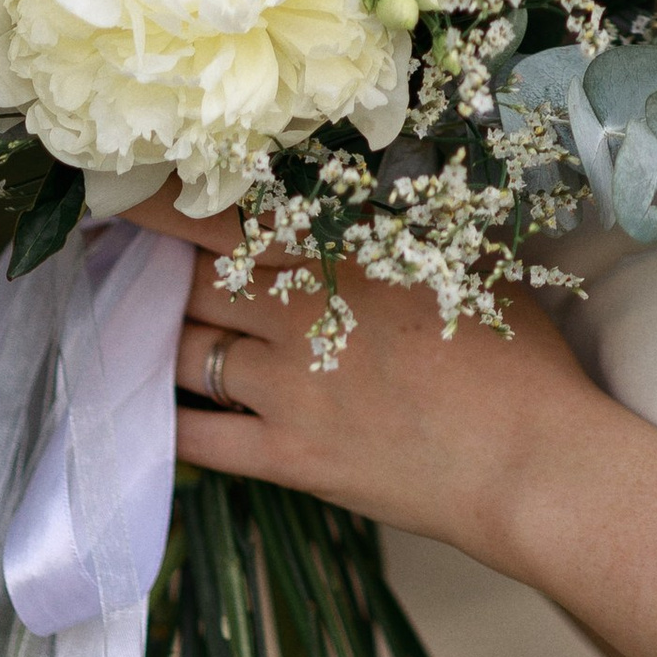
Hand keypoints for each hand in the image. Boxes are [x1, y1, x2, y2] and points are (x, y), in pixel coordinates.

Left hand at [128, 188, 607, 565]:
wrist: (532, 463)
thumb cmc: (520, 360)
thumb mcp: (465, 264)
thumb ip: (400, 232)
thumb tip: (364, 201)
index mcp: (344, 256)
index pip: (230, 217)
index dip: (166, 207)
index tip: (123, 194)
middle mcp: (301, 313)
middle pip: (194, 282)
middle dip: (155, 271)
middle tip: (124, 263)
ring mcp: (287, 388)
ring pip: (184, 350)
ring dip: (158, 337)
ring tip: (137, 328)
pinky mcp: (289, 456)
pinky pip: (197, 436)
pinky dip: (162, 419)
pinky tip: (142, 409)